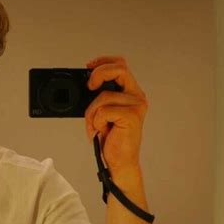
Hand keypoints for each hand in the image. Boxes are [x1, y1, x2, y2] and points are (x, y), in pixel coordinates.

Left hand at [84, 56, 147, 176]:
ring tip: (97, 126)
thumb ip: (99, 95)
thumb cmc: (111, 138)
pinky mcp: (131, 116)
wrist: (119, 161)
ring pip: (103, 96)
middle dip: (98, 74)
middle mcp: (137, 96)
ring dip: (92, 113)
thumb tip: (86, 82)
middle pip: (119, 69)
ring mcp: (136, 105)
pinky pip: (103, 110)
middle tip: (89, 87)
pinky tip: (102, 130)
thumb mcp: (102, 111)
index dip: (103, 61)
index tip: (88, 66)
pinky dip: (96, 122)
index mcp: (131, 93)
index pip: (121, 65)